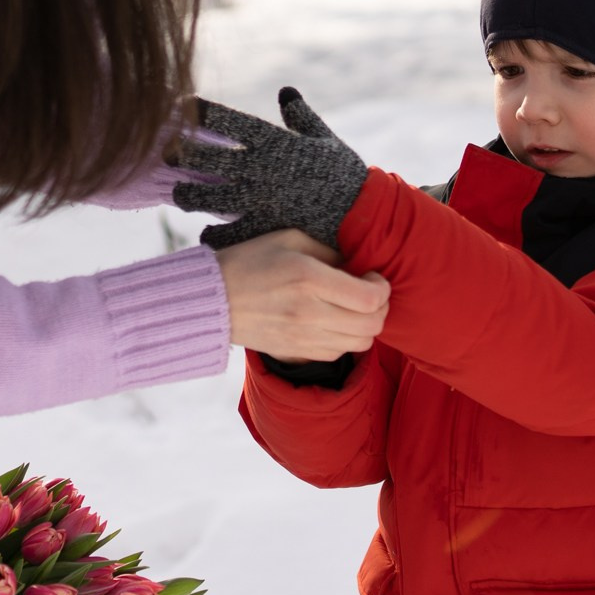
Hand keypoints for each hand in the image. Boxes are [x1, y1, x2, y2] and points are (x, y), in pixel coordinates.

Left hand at [173, 87, 369, 248]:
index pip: (229, 120)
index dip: (202, 112)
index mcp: (274, 142)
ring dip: (190, 195)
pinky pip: (231, 233)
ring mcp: (260, 199)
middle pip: (208, 157)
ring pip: (210, 195)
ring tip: (180, 195)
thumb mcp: (325, 140)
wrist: (364, 216)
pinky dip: (216, 236)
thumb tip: (286, 92)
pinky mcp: (265, 227)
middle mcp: (261, 168)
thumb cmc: (347, 176)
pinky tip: (206, 236)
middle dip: (183, 153)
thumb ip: (301, 117)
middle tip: (166, 153)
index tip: (183, 106)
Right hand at [215, 230, 389, 361]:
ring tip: (351, 309)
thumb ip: (329, 250)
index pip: (371, 299)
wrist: (211, 300)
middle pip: (372, 325)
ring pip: (360, 344)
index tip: (373, 278)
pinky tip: (332, 323)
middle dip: (380, 308)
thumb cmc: (249, 261)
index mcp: (309, 280)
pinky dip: (344, 340)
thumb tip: (357, 266)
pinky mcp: (295, 354)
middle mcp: (309, 314)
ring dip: (364, 326)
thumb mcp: (290, 239)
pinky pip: (337, 354)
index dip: (383, 289)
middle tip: (369, 294)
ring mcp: (302, 339)